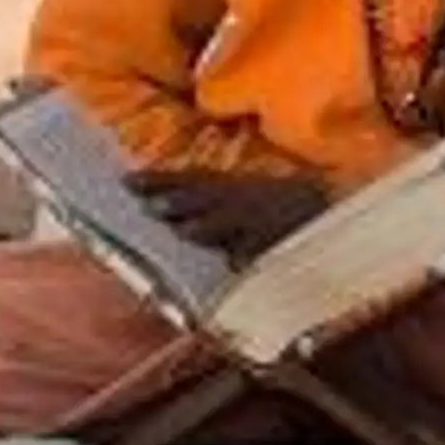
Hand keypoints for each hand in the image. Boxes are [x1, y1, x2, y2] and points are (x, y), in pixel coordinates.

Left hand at [122, 170, 329, 264]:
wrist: (317, 204)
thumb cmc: (267, 203)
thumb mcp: (235, 194)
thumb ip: (203, 204)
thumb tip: (164, 217)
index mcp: (225, 187)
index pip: (185, 181)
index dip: (157, 180)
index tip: (127, 180)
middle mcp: (236, 199)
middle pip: (200, 199)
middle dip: (175, 201)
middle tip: (149, 205)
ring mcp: (254, 219)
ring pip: (226, 221)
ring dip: (204, 226)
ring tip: (183, 230)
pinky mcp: (273, 239)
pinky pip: (257, 249)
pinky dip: (247, 255)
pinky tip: (234, 264)